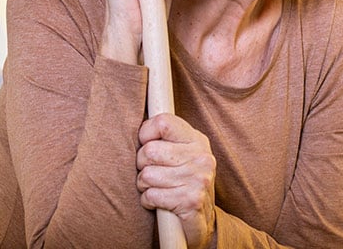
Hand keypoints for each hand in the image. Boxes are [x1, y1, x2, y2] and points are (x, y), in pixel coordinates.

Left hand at [137, 113, 216, 248]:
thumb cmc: (184, 182)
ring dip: (144, 185)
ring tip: (155, 187)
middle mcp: (201, 156)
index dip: (145, 134)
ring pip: (147, 175)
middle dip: (141, 165)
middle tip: (150, 172)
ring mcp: (198, 178)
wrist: (205, 220)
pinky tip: (158, 201)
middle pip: (149, 150)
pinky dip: (148, 200)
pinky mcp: (190, 200)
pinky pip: (151, 195)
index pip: (163, 122)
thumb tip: (138, 125)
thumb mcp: (182, 154)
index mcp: (197, 140)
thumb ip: (166, 138)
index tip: (146, 144)